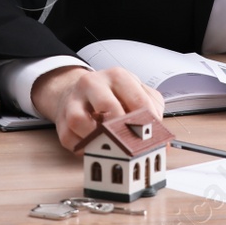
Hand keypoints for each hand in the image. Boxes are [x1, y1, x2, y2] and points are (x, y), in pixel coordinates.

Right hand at [32, 65, 164, 152]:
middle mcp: (93, 84)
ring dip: (99, 139)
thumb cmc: (110, 94)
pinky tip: (96, 146)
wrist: (76, 90)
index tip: (155, 139)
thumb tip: (163, 140)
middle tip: (134, 145)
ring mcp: (74, 101)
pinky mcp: (62, 121)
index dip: (149, 124)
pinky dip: (86, 148)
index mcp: (117, 76)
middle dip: (123, 130)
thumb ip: (151, 112)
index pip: (138, 100)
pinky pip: (73, 140)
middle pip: (108, 107)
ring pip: (82, 123)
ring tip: (112, 145)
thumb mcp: (135, 92)